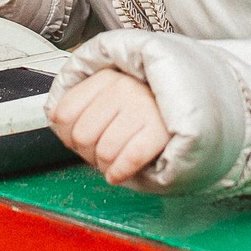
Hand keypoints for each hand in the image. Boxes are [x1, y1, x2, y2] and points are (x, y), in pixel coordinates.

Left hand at [49, 68, 172, 185]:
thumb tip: (54, 120)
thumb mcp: (112, 93)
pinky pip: (129, 159)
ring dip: (104, 165)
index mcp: (106, 78)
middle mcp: (124, 88)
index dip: (65, 136)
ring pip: (104, 150)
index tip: (76, 139)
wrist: (196, 103)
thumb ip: (82, 102)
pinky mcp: (162, 130)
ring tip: (113, 160)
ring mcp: (144, 108)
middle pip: (81, 136)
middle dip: (86, 153)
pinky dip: (120, 172)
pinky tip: (118, 172)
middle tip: (98, 152)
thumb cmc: (148, 105)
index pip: (63, 115)